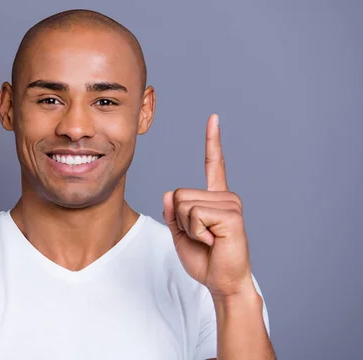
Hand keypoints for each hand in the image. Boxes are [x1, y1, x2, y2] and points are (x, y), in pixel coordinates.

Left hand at [162, 114, 252, 297]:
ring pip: (183, 205)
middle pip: (179, 194)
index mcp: (215, 198)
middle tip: (201, 237)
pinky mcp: (231, 215)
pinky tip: (213, 241)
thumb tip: (169, 194)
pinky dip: (196, 232)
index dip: (212, 141)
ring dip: (188, 228)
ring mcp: (230, 204)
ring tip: (208, 239)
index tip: (214, 119)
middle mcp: (225, 196)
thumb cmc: (205, 259)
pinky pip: (194, 215)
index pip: (214, 164)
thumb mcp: (180, 233)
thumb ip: (173, 213)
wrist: (221, 282)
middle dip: (180, 220)